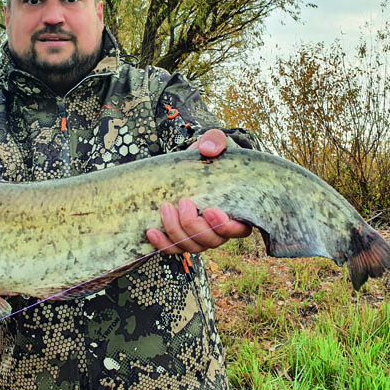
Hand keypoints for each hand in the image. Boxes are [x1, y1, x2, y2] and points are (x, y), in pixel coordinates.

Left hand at [146, 129, 251, 253]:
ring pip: (191, 247)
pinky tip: (151, 230)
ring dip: (176, 231)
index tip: (210, 210)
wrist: (189, 165)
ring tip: (165, 207)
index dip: (225, 226)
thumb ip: (216, 140)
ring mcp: (200, 236)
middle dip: (194, 225)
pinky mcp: (182, 237)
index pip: (239, 230)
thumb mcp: (214, 142)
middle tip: (182, 202)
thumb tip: (208, 149)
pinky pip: (173, 249)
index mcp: (238, 210)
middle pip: (211, 241)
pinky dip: (162, 244)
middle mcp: (220, 229)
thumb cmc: (208, 155)